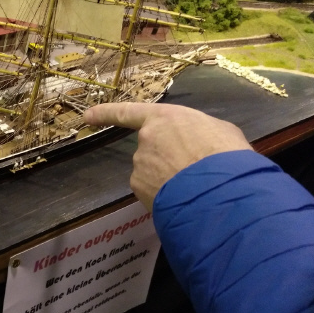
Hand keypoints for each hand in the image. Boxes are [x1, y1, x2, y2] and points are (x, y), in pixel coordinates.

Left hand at [84, 103, 252, 209]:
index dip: (106, 113)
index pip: (128, 112)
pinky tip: (186, 200)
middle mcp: (145, 140)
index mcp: (163, 118)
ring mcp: (140, 166)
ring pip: (153, 174)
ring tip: (196, 187)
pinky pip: (153, 192)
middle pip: (151, 150)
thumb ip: (197, 132)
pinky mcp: (140, 189)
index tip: (87, 116)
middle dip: (169, 161)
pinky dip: (166, 197)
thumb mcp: (219, 131)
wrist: (219, 190)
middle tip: (197, 171)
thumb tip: (196, 143)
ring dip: (169, 180)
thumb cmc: (226, 155)